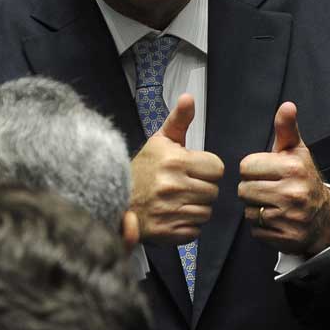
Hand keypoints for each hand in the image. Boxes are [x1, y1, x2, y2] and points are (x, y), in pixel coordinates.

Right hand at [130, 94, 223, 243]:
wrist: (112, 199)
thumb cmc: (141, 170)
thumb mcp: (159, 141)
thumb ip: (179, 120)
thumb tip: (189, 97)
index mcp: (174, 161)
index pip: (217, 168)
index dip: (206, 169)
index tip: (190, 169)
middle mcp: (173, 186)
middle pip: (213, 191)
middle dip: (201, 188)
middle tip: (182, 186)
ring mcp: (170, 211)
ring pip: (206, 212)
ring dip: (195, 207)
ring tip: (176, 200)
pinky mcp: (167, 232)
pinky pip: (195, 230)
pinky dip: (187, 225)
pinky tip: (172, 215)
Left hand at [238, 102, 329, 255]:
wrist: (324, 216)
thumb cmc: (303, 178)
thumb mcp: (296, 151)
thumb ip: (286, 128)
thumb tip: (287, 105)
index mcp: (293, 168)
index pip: (246, 167)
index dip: (252, 169)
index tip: (266, 172)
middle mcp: (293, 193)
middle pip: (244, 189)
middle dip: (252, 189)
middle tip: (268, 189)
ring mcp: (290, 218)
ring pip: (248, 211)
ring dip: (255, 208)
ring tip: (272, 203)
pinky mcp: (286, 238)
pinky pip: (255, 230)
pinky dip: (261, 227)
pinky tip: (276, 219)